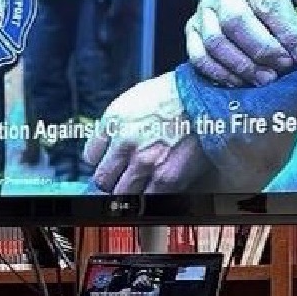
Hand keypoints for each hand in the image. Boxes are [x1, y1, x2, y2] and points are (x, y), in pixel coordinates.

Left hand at [83, 72, 209, 193]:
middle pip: (102, 180)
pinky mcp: (167, 177)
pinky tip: (155, 185)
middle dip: (110, 180)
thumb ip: (114, 126)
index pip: (90, 157)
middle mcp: (126, 143)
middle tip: (120, 177)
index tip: (106, 162)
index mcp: (114, 122)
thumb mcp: (133, 100)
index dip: (99, 161)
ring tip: (139, 183)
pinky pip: (147, 198)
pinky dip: (148, 196)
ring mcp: (145, 162)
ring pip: (122, 194)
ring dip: (127, 191)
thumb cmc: (173, 96)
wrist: (206, 97)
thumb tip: (103, 150)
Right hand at [185, 0, 296, 86]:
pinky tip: (242, 82)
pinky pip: (199, 56)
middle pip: (237, 22)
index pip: (267, 2)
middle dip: (264, 49)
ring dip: (243, 65)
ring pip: (216, 42)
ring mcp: (202, 10)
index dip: (287, 30)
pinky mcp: (190, 30)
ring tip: (267, 79)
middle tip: (285, 67)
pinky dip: (220, 72)